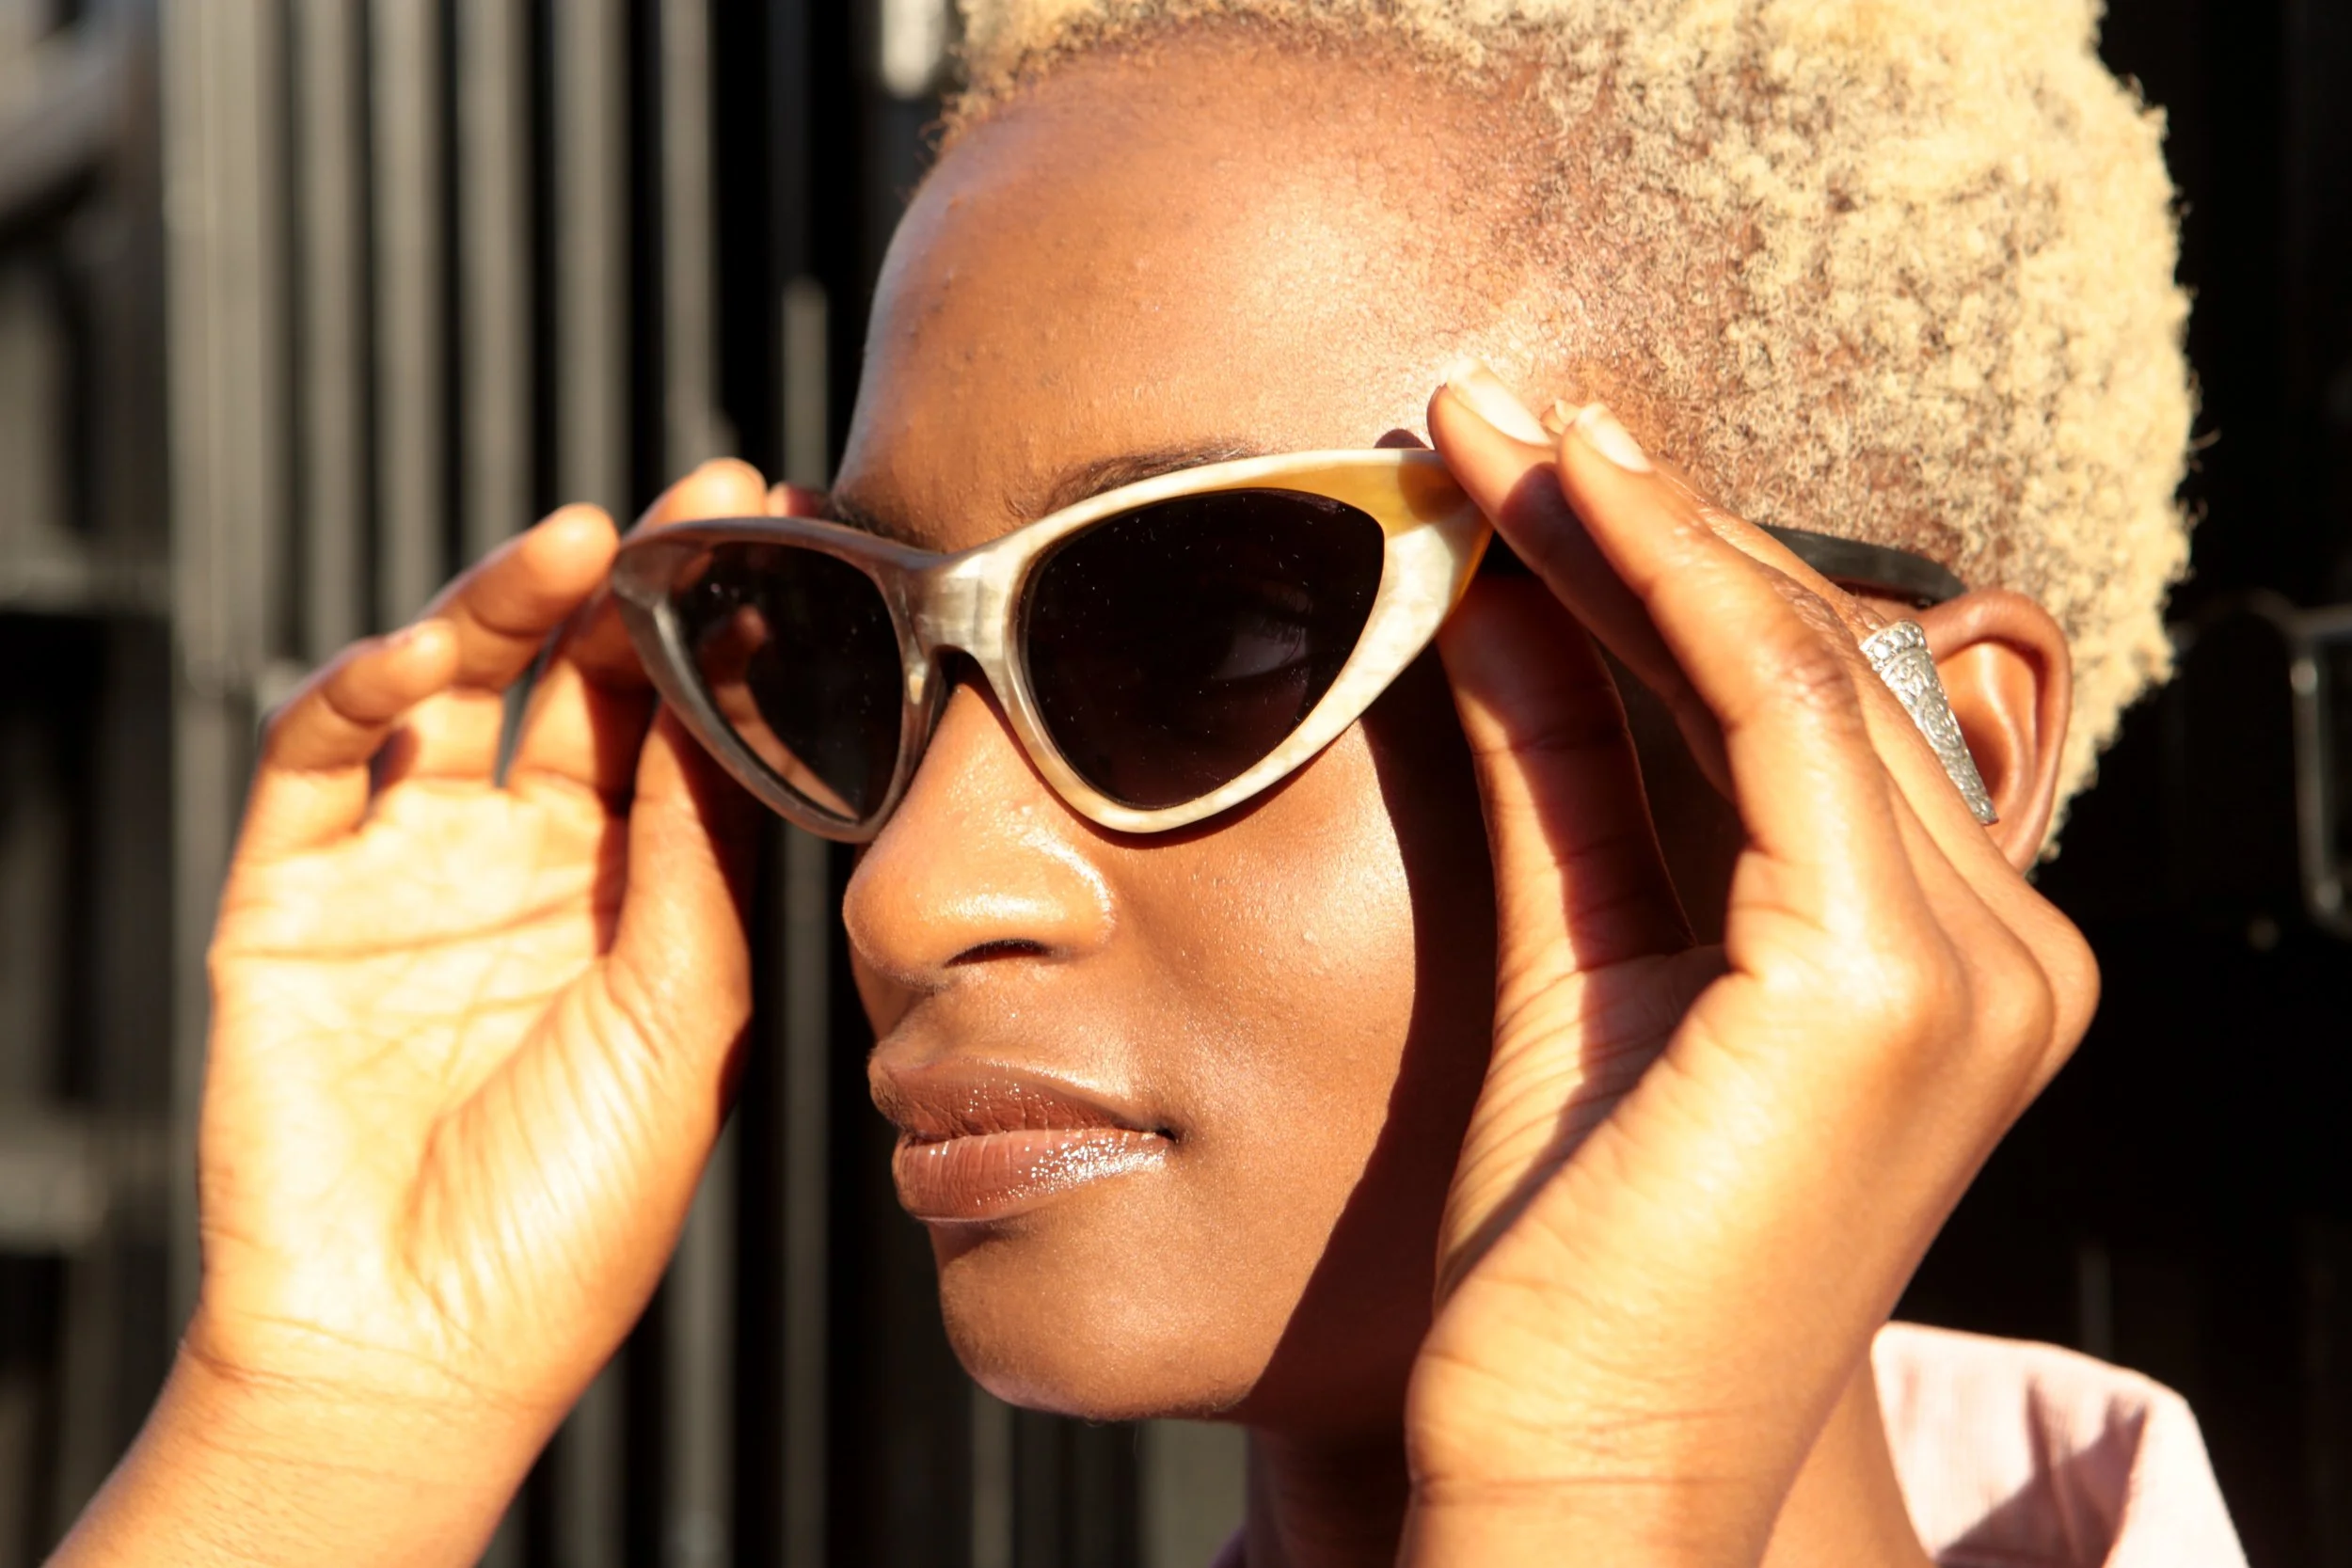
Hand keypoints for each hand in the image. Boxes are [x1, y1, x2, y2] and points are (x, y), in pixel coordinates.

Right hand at [55, 461, 776, 1567]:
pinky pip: (317, 761)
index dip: (728, 641)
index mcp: (638, 907)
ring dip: (508, 607)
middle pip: (581, 693)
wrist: (417, 1348)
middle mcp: (531, 873)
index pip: (688, 739)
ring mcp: (410, 876)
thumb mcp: (682, 1017)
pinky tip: (429, 649)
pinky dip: (362, 688)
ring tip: (577, 544)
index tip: (792, 542)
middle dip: (633, 589)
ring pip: (455, 694)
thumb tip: (727, 695)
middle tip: (696, 497)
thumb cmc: (574, 1212)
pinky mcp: (295, 897)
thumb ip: (699, 856)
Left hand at [1401, 372, 2096, 1564]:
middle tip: (1486, 414)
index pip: (1803, 708)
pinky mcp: (1892, 985)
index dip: (1661, 567)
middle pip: (1809, 665)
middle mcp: (2006, 955)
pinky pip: (1772, 712)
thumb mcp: (1576, 955)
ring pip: (1794, 661)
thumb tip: (1500, 587)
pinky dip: (1657, 584)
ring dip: (1629, 525)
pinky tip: (1546, 500)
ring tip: (1485, 430)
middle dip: (1636, 524)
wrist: (1570, 1472)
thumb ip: (1565, 772)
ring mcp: (1975, 969)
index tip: (1524, 465)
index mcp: (1947, 961)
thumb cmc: (1565, 1261)